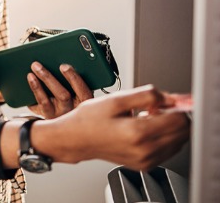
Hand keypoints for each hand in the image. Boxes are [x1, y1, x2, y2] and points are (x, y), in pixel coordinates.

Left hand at [27, 61, 92, 117]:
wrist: (67, 118)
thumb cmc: (74, 96)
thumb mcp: (79, 89)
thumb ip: (74, 79)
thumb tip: (61, 62)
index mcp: (84, 102)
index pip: (82, 91)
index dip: (73, 78)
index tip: (63, 66)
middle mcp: (71, 111)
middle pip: (62, 95)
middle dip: (48, 78)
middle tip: (36, 65)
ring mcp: (58, 116)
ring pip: (46, 102)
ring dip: (37, 87)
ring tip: (30, 74)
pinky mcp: (46, 117)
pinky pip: (36, 108)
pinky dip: (31, 96)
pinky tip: (25, 86)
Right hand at [35, 85, 190, 170]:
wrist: (76, 139)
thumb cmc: (90, 119)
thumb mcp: (116, 99)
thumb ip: (146, 95)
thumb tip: (169, 97)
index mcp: (138, 132)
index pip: (180, 120)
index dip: (176, 106)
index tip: (166, 100)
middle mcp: (145, 150)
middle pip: (183, 132)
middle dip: (174, 116)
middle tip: (154, 107)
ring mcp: (146, 160)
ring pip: (178, 142)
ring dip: (169, 127)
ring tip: (147, 117)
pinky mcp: (145, 164)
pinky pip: (168, 150)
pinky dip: (163, 137)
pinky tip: (145, 129)